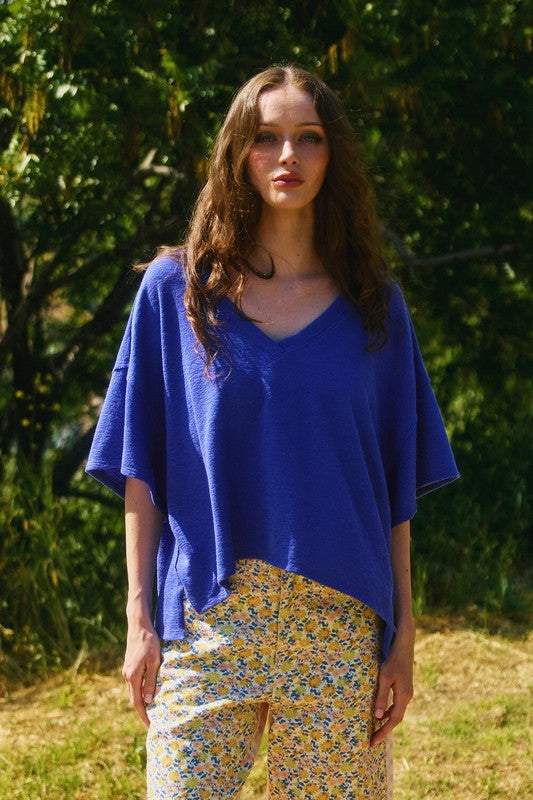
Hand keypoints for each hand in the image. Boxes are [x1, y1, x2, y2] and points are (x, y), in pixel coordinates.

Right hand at [122, 622, 160, 728]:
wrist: (139, 627)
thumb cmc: (149, 643)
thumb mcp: (154, 662)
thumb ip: (150, 682)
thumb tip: (148, 702)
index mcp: (133, 676)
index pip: (137, 702)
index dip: (143, 715)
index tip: (150, 726)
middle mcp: (127, 676)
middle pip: (133, 699)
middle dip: (141, 712)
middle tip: (151, 723)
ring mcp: (126, 671)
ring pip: (132, 692)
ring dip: (140, 703)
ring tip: (150, 712)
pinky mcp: (128, 666)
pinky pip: (133, 684)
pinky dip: (138, 692)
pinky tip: (146, 694)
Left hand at [370, 631, 413, 746]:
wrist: (404, 646)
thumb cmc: (392, 660)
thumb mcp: (384, 678)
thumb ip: (381, 697)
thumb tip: (377, 717)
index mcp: (403, 696)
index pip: (393, 720)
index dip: (383, 732)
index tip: (373, 742)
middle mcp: (407, 697)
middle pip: (396, 719)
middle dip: (384, 730)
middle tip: (372, 740)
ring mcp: (407, 692)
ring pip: (397, 712)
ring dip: (387, 721)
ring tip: (375, 730)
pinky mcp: (404, 687)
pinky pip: (397, 705)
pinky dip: (389, 711)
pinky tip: (381, 713)